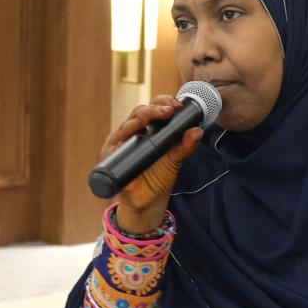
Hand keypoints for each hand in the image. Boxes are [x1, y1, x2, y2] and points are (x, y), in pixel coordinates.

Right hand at [104, 97, 203, 233]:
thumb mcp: (175, 160)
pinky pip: (113, 147)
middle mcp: (131, 133)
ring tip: (148, 118)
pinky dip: (119, 140)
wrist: (148, 204)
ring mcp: (119, 145)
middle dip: (153, 109)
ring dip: (137, 120)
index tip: (176, 104)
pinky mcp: (110, 159)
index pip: (152, 109)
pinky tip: (127, 136)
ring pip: (125, 126)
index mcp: (146, 129)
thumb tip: (198, 130)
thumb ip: (185, 146)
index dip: (162, 103)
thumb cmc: (158, 177)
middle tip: (168, 110)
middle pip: (138, 113)